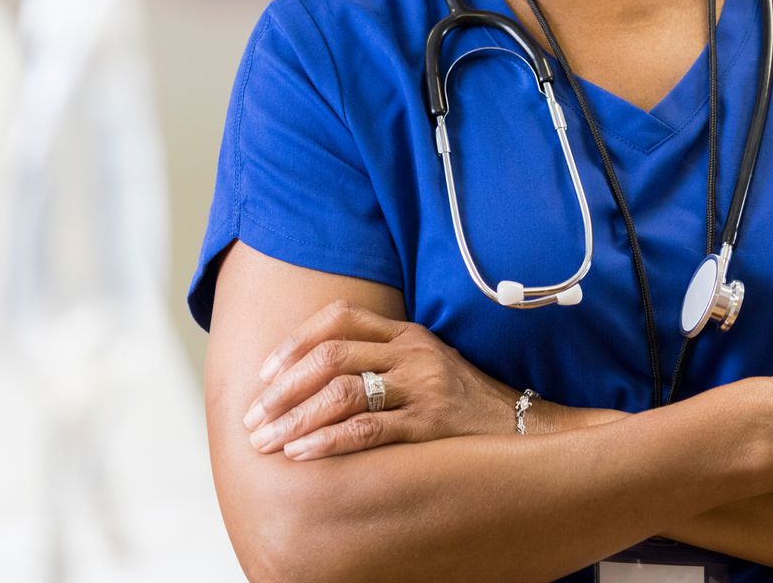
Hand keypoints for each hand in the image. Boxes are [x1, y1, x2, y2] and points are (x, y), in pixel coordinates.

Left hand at [242, 299, 518, 459]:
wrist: (519, 429)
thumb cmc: (459, 401)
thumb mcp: (424, 364)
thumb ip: (379, 357)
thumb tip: (309, 373)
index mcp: (407, 332)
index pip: (340, 317)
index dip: (295, 342)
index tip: (264, 374)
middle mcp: (413, 352)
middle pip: (331, 356)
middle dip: (282, 388)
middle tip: (253, 417)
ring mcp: (423, 387)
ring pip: (342, 393)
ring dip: (295, 419)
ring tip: (267, 441)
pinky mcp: (430, 425)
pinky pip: (368, 430)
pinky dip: (327, 442)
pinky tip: (302, 454)